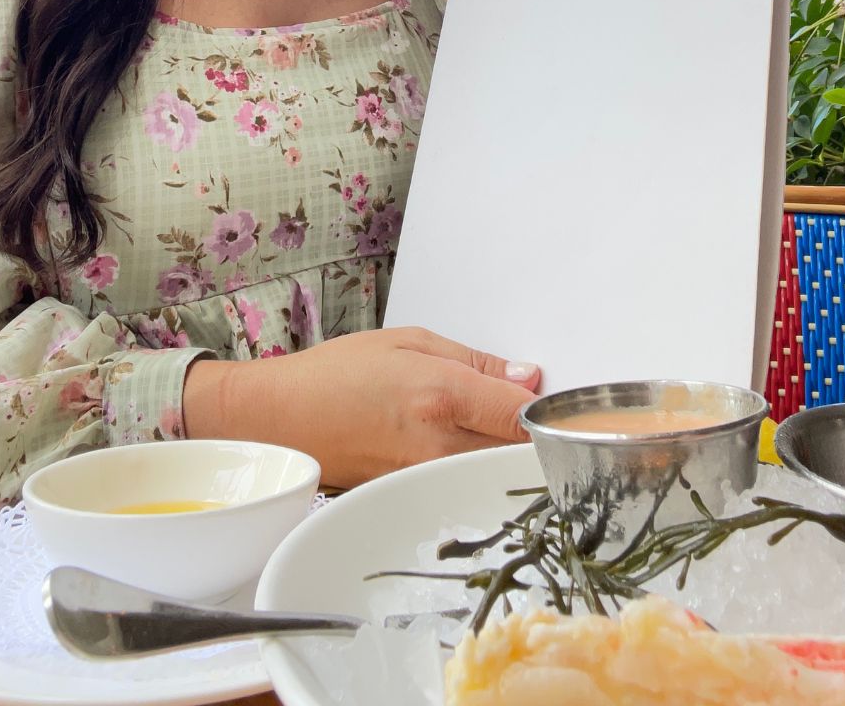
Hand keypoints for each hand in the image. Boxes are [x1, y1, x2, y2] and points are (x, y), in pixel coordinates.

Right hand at [181, 327, 540, 488]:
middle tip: (550, 424)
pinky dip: (481, 477)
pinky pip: (465, 491)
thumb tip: (527, 379)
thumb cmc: (337, 374)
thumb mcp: (410, 342)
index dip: (553, 411)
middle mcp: (439, 445)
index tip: (563, 404)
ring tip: (510, 438)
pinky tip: (476, 459)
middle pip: (520, 455)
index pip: (525, 415)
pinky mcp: (415, 502)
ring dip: (513, 461)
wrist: (282, 421)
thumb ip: (475, 361)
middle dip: (540, 440)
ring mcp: (427, 481)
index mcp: (442, 394)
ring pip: (496, 478)